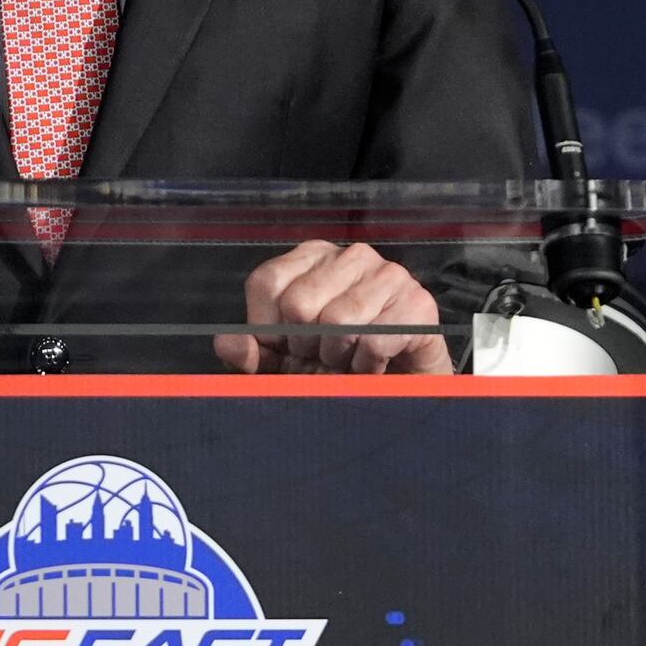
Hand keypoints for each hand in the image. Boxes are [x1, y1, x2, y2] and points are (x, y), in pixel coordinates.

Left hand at [214, 239, 452, 375]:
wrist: (402, 390)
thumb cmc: (340, 368)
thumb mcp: (282, 363)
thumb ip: (251, 352)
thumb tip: (227, 344)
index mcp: (311, 257)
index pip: (267, 282)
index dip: (268, 327)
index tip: (285, 348)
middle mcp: (350, 256)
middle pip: (299, 303)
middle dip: (306, 346)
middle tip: (323, 358)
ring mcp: (388, 274)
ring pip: (338, 322)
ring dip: (339, 359)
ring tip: (349, 361)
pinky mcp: (418, 303)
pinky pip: (374, 341)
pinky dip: (367, 367)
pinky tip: (373, 366)